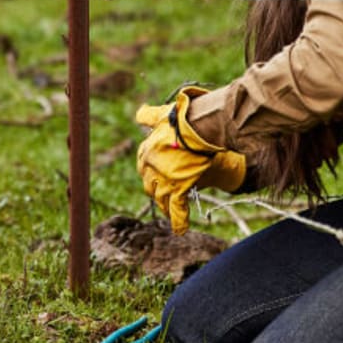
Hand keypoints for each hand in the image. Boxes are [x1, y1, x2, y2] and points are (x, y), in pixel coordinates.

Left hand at [136, 86, 245, 233]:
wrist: (202, 125)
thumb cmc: (184, 118)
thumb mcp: (163, 114)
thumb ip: (149, 115)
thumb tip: (140, 113)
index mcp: (146, 151)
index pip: (144, 166)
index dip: (152, 171)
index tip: (158, 174)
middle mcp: (151, 168)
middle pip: (150, 185)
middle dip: (157, 189)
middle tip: (164, 194)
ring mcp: (165, 179)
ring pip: (161, 199)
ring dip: (166, 207)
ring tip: (170, 212)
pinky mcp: (180, 188)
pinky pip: (178, 209)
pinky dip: (179, 221)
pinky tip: (181, 229)